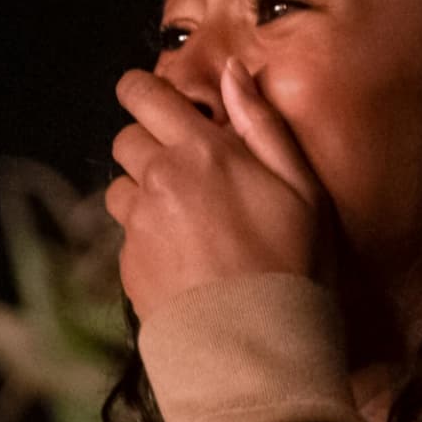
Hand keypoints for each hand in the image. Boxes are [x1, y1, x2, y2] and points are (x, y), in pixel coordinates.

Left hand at [104, 58, 334, 326]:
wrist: (257, 347)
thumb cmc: (293, 266)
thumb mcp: (302, 188)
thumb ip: (263, 124)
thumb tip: (233, 73)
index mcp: (202, 150)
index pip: (144, 94)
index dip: (140, 90)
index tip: (147, 98)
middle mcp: (160, 178)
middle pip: (125, 139)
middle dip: (147, 144)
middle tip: (181, 168)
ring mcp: (138, 223)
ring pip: (119, 187)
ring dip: (142, 193)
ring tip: (183, 221)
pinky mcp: (127, 264)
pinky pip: (126, 235)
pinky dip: (146, 239)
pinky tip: (183, 262)